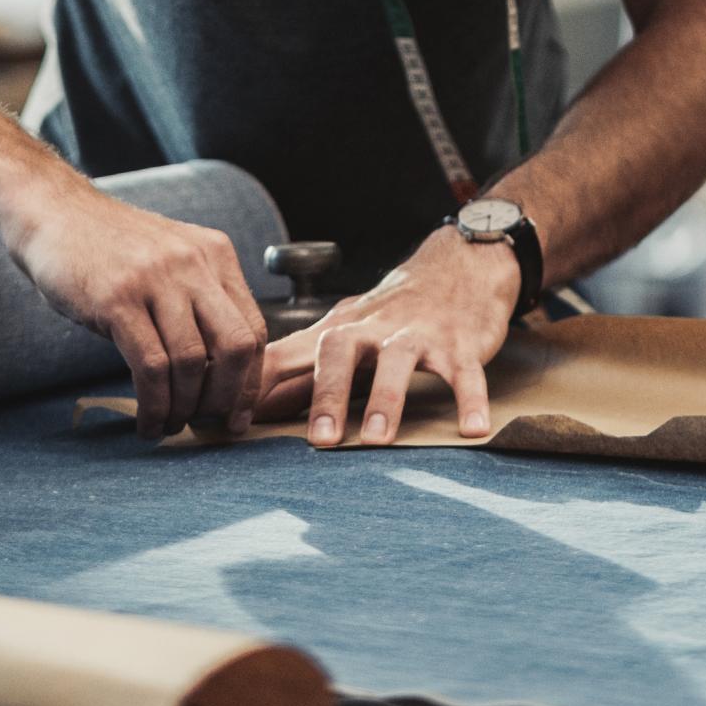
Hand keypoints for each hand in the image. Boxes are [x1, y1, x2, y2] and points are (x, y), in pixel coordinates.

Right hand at [2, 180, 267, 439]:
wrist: (54, 213)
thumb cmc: (110, 248)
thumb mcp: (171, 258)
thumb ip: (201, 298)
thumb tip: (223, 371)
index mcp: (215, 255)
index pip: (255, 328)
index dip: (251, 380)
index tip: (238, 414)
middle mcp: (193, 264)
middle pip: (237, 347)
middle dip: (227, 398)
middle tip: (209, 424)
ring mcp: (156, 280)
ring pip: (192, 362)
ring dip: (184, 408)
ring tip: (169, 425)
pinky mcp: (117, 300)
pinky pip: (151, 367)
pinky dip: (154, 405)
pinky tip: (147, 421)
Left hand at [255, 228, 521, 446]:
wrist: (461, 264)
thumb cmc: (393, 311)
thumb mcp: (345, 331)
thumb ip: (301, 368)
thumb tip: (247, 404)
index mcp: (339, 329)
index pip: (288, 354)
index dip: (260, 385)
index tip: (233, 422)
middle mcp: (374, 328)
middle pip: (339, 351)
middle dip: (326, 394)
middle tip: (319, 441)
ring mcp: (418, 334)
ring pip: (398, 361)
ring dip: (387, 397)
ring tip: (378, 438)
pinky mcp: (460, 343)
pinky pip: (465, 372)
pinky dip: (469, 399)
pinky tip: (471, 429)